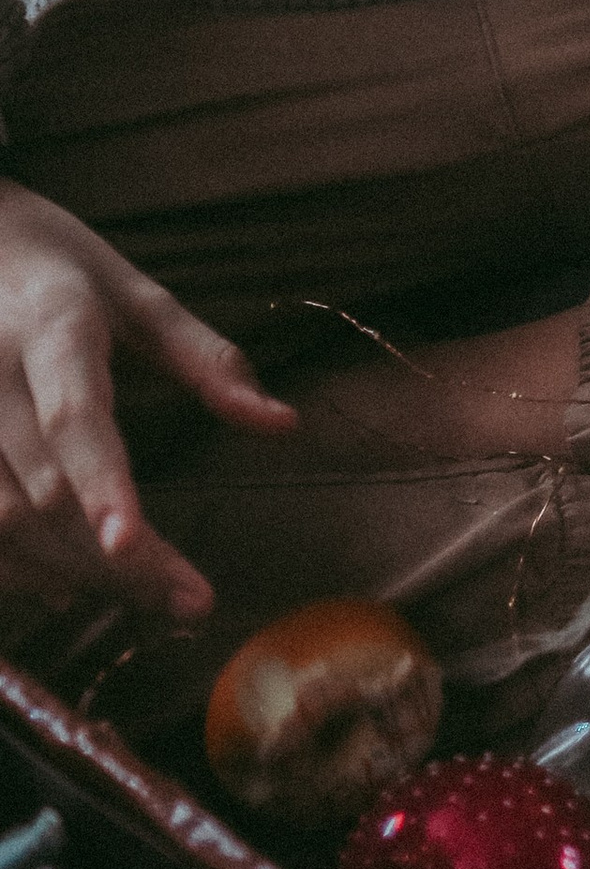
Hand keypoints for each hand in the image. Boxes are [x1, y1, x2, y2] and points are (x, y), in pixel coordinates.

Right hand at [0, 183, 296, 623]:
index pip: (73, 417)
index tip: (131, 543)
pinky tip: (66, 588)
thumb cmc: (59, 265)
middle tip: (190, 603)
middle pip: (45, 491)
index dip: (100, 482)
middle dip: (116, 558)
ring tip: (147, 598)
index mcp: (52, 328)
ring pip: (3, 521)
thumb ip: (207, 361)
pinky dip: (16, 568)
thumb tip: (283, 425)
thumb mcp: (137, 293)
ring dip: (71, 572)